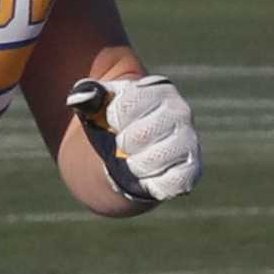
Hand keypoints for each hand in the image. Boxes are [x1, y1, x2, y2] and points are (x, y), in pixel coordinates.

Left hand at [67, 75, 199, 203]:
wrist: (125, 153)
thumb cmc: (112, 122)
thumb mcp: (98, 101)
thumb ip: (89, 93)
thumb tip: (82, 98)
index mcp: (158, 89)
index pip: (127, 105)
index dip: (113, 118)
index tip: (114, 120)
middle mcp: (179, 112)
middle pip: (137, 136)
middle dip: (123, 144)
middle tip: (125, 143)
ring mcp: (188, 140)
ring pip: (151, 160)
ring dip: (135, 165)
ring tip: (135, 159)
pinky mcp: (192, 168)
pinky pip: (172, 182)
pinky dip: (154, 184)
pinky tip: (149, 175)